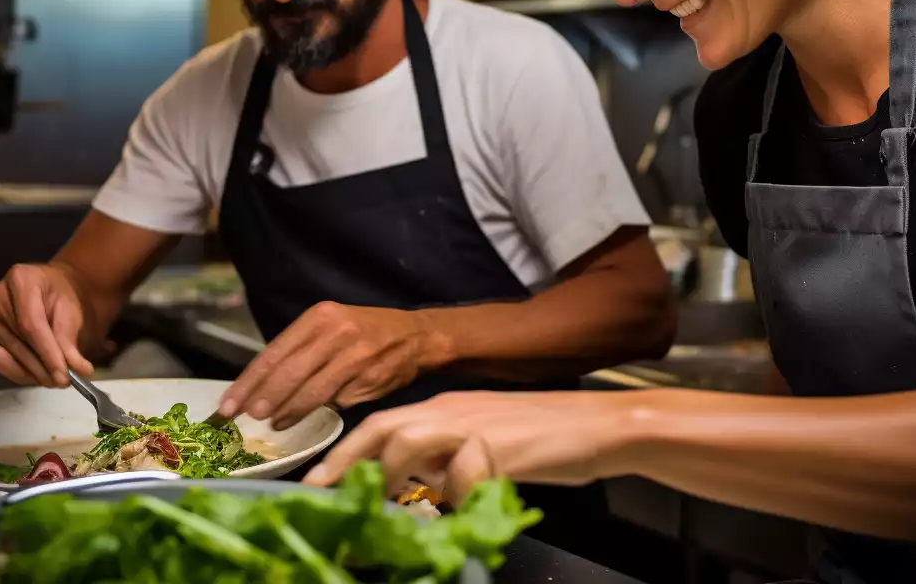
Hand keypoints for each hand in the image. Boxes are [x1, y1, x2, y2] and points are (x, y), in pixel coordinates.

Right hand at [0, 263, 101, 386]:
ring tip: (54, 380)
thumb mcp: (72, 312)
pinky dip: (17, 373)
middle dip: (42, 367)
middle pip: (18, 340)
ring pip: (5, 354)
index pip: (31, 323)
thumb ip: (70, 340)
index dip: (47, 353)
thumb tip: (78, 369)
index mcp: (21, 279)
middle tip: (64, 382)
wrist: (51, 293)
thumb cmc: (62, 298)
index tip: (65, 375)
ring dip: (31, 373)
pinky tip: (36, 377)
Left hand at [217, 301, 446, 428]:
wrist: (417, 335)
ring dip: (289, 410)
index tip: (228, 404)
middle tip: (247, 417)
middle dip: (264, 398)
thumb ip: (301, 351)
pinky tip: (311, 418)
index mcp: (319, 317)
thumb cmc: (366, 333)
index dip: (248, 381)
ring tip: (273, 423)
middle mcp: (336, 333)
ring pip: (312, 390)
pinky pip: (338, 400)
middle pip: (289, 371)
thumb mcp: (331, 327)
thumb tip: (260, 386)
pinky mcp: (370, 378)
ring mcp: (355, 356)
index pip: (274, 352)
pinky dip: (322, 411)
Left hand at [303, 390, 628, 501]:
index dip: (346, 452)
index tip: (318, 482)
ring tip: (389, 508)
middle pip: (382, 425)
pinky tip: (470, 505)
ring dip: (392, 475)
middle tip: (320, 491)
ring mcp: (473, 423)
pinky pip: (461, 476)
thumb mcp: (484, 447)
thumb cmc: (545, 440)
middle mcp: (451, 409)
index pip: (381, 424)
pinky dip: (457, 496)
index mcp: (444, 408)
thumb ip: (448, 461)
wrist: (598, 426)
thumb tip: (421, 490)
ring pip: (409, 439)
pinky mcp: (498, 443)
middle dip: (346, 459)